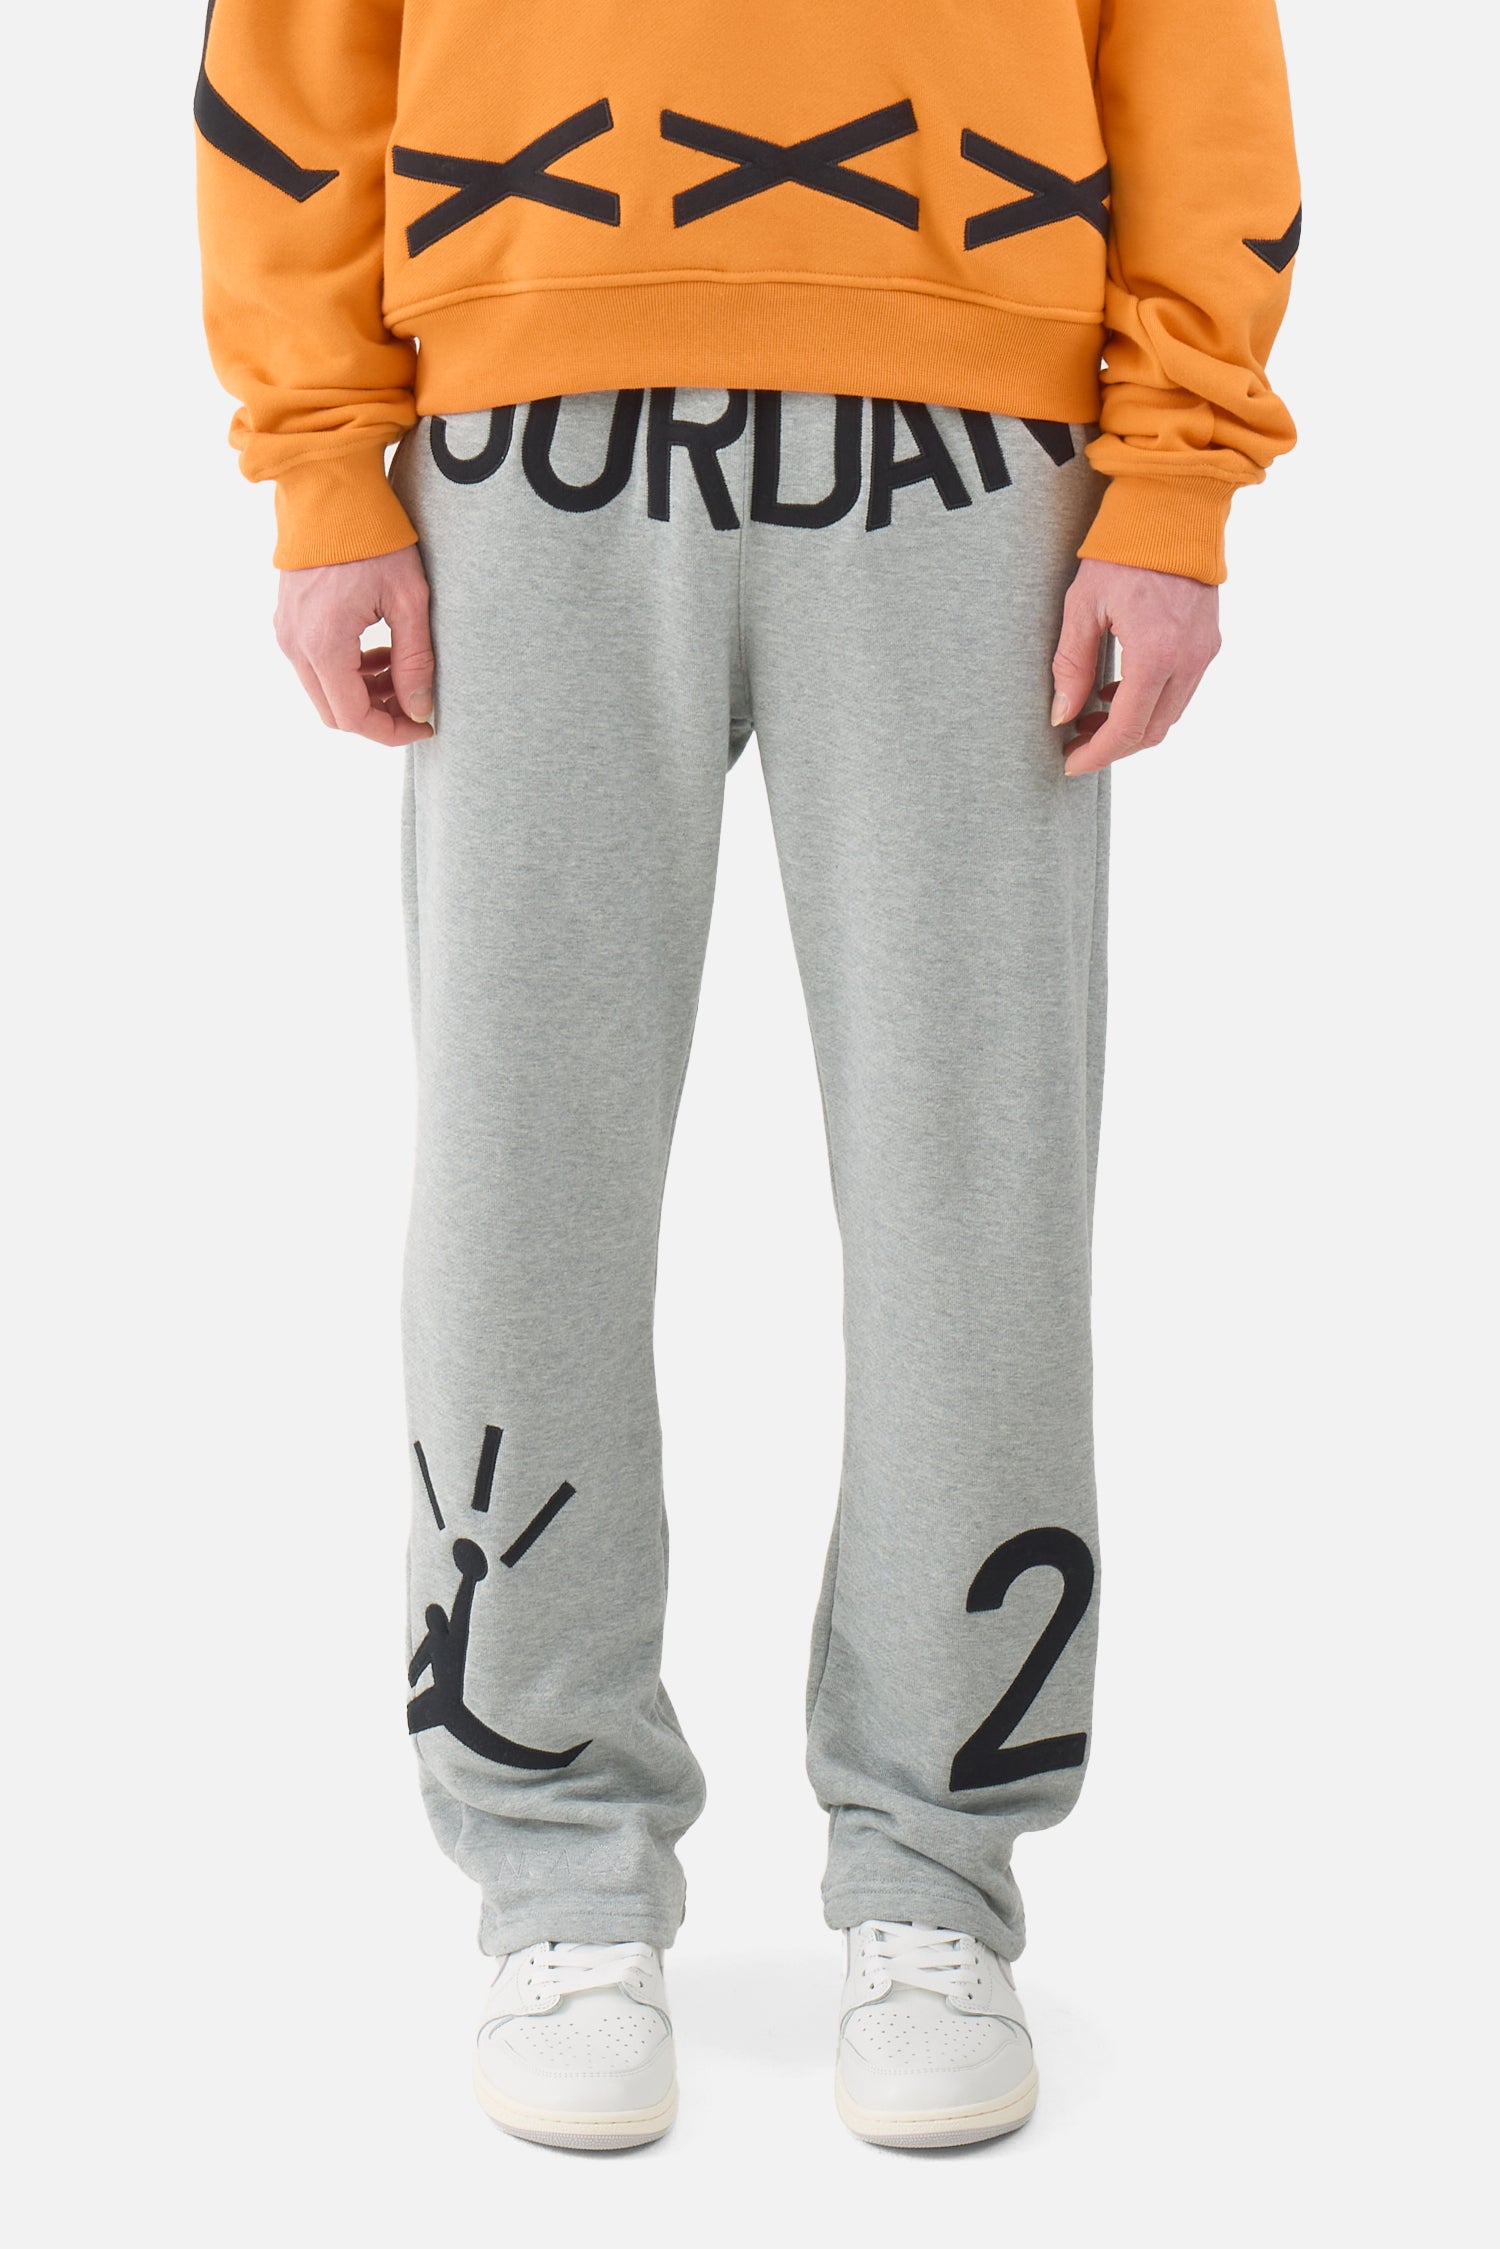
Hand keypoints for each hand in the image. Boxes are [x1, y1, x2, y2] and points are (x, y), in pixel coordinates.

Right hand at [274, 545, 434, 744]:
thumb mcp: (408, 600)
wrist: (329, 491)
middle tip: (415, 702)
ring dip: (365, 693)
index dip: (392, 733)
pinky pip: (316, 666)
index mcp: (324, 645)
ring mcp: (287, 633)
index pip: (353, 718)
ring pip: (325, 692)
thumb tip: (419, 709)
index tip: (424, 726)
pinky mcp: (288, 621)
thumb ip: (415, 660)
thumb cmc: (373, 538)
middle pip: (335, 713)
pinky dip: (348, 672)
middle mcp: (296, 645)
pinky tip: (379, 651)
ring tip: (402, 669)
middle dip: (379, 717)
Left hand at [1050, 558, 1220, 775]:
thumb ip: (1071, 665)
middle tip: (1076, 743)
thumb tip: (1061, 716)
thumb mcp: (1082, 606)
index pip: (1127, 728)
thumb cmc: (1122, 550)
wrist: (1172, 508)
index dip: (1098, 754)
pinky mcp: (1207, 643)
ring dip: (1130, 726)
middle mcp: (1188, 660)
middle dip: (1112, 746)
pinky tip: (1115, 691)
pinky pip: (1179, 691)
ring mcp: (1203, 653)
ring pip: (1168, 715)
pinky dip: (1148, 703)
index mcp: (1156, 653)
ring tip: (1090, 716)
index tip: (1071, 763)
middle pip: (1152, 731)